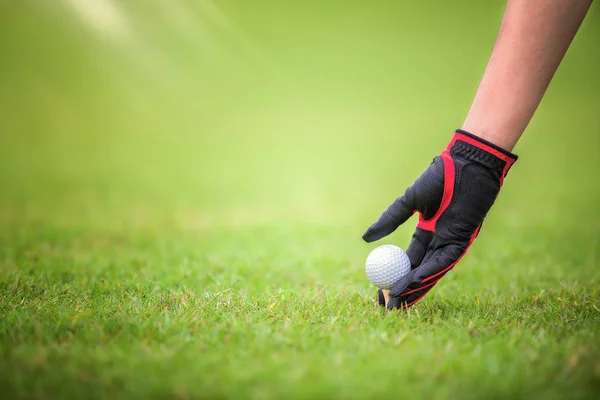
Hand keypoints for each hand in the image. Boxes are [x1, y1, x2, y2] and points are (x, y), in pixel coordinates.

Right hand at [363, 130, 517, 308]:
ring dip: (414, 288)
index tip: (378, 292)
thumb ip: (390, 220)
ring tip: (397, 301)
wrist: (465, 165)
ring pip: (431, 272)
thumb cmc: (440, 178)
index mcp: (425, 232)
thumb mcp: (408, 201)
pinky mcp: (463, 240)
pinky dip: (428, 273)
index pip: (408, 262)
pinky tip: (412, 282)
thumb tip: (365, 239)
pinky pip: (444, 262)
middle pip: (418, 273)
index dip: (393, 278)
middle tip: (387, 307)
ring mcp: (450, 242)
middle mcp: (438, 241)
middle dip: (403, 291)